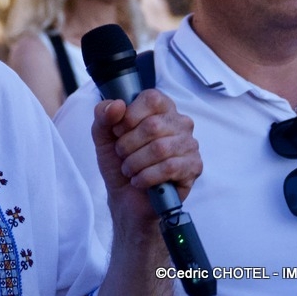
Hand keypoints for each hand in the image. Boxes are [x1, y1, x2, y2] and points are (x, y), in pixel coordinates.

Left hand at [92, 89, 201, 220]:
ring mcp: (189, 144)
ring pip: (160, 148)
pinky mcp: (193, 167)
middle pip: (152, 125)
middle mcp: (180, 122)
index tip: (118, 131)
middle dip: (128, 145)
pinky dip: (147, 177)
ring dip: (135, 163)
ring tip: (129, 170)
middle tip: (122, 155)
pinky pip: (169, 168)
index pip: (151, 99)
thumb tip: (117, 105)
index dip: (129, 116)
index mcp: (160, 108)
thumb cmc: (119, 161)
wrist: (126, 197)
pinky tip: (139, 181)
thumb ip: (103, 114)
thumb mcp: (103, 134)